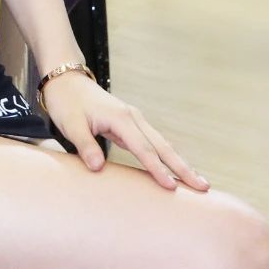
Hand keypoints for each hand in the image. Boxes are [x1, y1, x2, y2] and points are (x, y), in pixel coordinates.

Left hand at [40, 72, 208, 191]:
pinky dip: (167, 157)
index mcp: (121, 118)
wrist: (66, 81)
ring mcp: (135, 120)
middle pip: (163, 147)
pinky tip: (175, 169)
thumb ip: (86, 146)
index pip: (144, 149)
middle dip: (183, 167)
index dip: (158, 170)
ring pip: (162, 144)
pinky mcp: (131, 124)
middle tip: (202, 186)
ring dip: (180, 163)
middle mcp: (134, 118)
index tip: (172, 187)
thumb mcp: (71, 125)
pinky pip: (154, 143)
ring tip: (197, 181)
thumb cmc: (67, 102)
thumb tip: (98, 167)